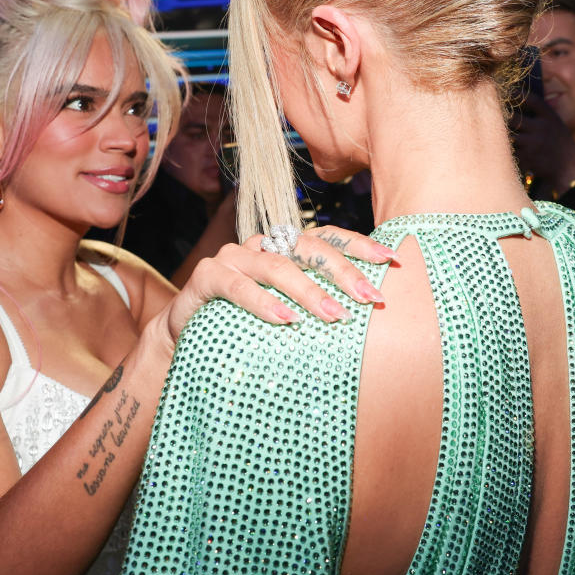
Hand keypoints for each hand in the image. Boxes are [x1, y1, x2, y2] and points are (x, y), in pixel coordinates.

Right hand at [164, 227, 394, 339]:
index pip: (326, 238)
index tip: (390, 260)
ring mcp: (233, 257)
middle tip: (368, 299)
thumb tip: (367, 314)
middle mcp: (261, 245)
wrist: (185, 335)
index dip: (358, 246)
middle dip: (342, 273)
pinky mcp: (207, 276)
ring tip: (335, 317)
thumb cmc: (244, 324)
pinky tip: (285, 319)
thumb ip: (315, 305)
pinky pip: (239, 286)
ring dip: (309, 293)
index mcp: (284, 248)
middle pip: (308, 248)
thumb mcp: (286, 312)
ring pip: (278, 266)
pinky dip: (264, 303)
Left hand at [512, 94, 574, 197]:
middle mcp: (541, 128)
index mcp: (550, 117)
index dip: (518, 94)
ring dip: (504, 135)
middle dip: (504, 117)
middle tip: (496, 116)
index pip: (531, 100)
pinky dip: (508, 149)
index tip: (509, 93)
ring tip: (502, 135)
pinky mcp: (526, 157)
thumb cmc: (560, 145)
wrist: (569, 169)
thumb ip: (541, 116)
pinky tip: (510, 150)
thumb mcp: (556, 125)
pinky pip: (510, 150)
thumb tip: (517, 103)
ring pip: (508, 135)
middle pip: (513, 117)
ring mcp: (533, 143)